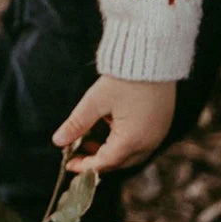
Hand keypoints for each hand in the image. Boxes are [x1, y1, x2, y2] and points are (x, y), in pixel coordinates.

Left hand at [52, 75, 175, 172]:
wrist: (153, 55)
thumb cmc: (125, 78)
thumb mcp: (95, 101)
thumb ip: (77, 124)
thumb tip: (58, 141)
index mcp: (132, 139)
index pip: (104, 163)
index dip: (85, 166)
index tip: (69, 164)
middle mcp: (148, 141)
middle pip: (119, 163)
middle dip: (98, 161)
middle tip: (78, 153)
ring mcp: (158, 134)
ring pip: (132, 155)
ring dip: (111, 153)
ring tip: (91, 141)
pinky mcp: (162, 124)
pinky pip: (142, 143)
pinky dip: (124, 143)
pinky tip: (111, 129)